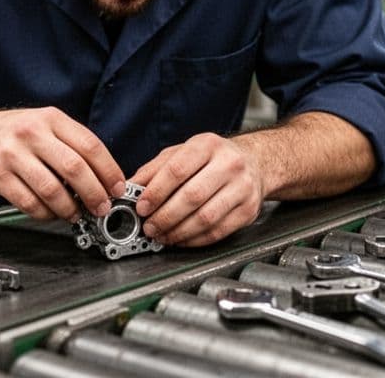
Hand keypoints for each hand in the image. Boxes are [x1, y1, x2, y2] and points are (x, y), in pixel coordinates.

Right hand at [0, 107, 124, 222]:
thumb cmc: (13, 132)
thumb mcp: (45, 124)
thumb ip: (72, 145)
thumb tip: (104, 176)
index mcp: (51, 118)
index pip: (90, 145)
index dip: (109, 170)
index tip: (117, 188)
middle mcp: (32, 133)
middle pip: (74, 168)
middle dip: (94, 194)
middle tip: (101, 207)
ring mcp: (12, 154)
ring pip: (52, 189)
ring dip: (69, 208)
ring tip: (75, 214)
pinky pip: (28, 202)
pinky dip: (45, 214)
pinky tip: (51, 213)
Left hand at [130, 133, 264, 246]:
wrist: (254, 163)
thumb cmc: (213, 158)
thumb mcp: (182, 152)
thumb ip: (155, 169)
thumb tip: (130, 188)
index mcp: (208, 145)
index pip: (177, 170)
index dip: (156, 192)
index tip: (141, 206)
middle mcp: (229, 164)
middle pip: (192, 196)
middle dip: (164, 216)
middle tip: (149, 227)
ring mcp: (242, 188)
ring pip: (206, 217)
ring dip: (178, 232)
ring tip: (162, 235)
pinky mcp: (248, 210)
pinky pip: (218, 231)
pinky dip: (194, 240)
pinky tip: (181, 239)